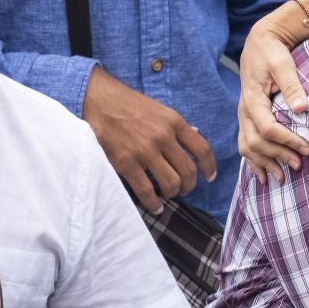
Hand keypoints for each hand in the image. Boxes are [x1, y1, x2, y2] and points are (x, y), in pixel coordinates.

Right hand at [82, 66, 215, 213]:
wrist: (99, 101)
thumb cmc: (130, 105)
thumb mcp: (160, 110)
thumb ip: (177, 125)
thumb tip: (197, 133)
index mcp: (174, 122)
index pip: (202, 149)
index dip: (209, 167)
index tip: (210, 177)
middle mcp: (163, 137)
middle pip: (188, 171)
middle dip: (189, 185)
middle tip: (184, 189)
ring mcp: (145, 151)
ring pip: (171, 183)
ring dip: (173, 193)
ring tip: (169, 194)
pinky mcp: (126, 163)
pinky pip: (146, 190)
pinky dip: (153, 203)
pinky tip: (155, 206)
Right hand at [238, 3, 308, 183]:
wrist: (259, 44)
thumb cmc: (272, 52)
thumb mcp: (283, 63)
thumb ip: (291, 85)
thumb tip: (301, 108)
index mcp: (252, 98)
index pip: (267, 127)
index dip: (287, 140)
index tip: (307, 148)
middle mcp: (244, 110)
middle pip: (256, 142)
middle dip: (278, 156)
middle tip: (300, 165)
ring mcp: (243, 116)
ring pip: (248, 147)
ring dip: (265, 164)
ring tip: (283, 177)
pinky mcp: (247, 119)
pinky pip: (245, 145)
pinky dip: (254, 162)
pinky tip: (264, 176)